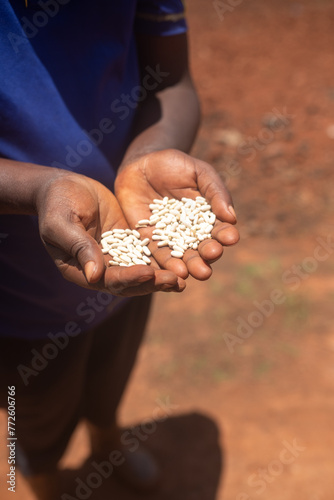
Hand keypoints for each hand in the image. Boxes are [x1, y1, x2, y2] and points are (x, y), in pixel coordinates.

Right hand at [36, 171, 184, 294]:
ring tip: (184, 279)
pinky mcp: (128, 241)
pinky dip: (163, 259)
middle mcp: (101, 268)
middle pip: (130, 282)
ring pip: (142, 271)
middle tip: (177, 282)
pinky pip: (147, 253)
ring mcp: (116, 256)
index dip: (129, 278)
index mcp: (81, 270)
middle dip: (153, 283)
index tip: (148, 273)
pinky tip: (183, 260)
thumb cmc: (56, 203)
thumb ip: (78, 247)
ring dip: (162, 277)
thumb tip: (94, 276)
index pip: (109, 280)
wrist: (63, 186)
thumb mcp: (61, 223)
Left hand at [115, 149, 239, 279]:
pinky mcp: (148, 240)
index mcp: (206, 218)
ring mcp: (169, 238)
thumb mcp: (199, 172)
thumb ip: (215, 192)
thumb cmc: (174, 165)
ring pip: (182, 256)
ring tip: (198, 272)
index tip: (231, 238)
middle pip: (202, 248)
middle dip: (209, 254)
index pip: (219, 230)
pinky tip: (174, 272)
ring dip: (191, 266)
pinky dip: (166, 265)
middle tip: (212, 256)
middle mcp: (190, 233)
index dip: (225, 234)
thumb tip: (232, 217)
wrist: (141, 164)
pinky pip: (158, 255)